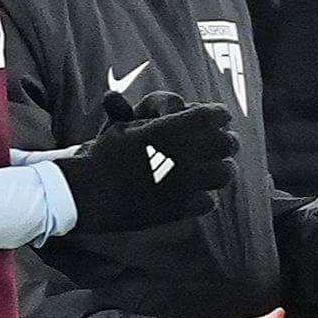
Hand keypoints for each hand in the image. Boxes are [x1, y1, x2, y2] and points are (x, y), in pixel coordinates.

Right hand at [55, 88, 239, 231]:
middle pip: (228, 143)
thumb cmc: (103, 153)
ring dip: (221, 168)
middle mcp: (186, 154)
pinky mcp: (181, 209)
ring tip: (216, 168)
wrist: (89, 192)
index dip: (219, 115)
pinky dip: (204, 197)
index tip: (220, 118)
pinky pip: (209, 202)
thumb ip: (150, 114)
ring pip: (225, 173)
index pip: (216, 115)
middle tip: (225, 143)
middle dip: (225, 141)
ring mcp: (186, 183)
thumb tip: (168, 107)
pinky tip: (195, 194)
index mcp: (173, 128)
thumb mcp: (125, 124)